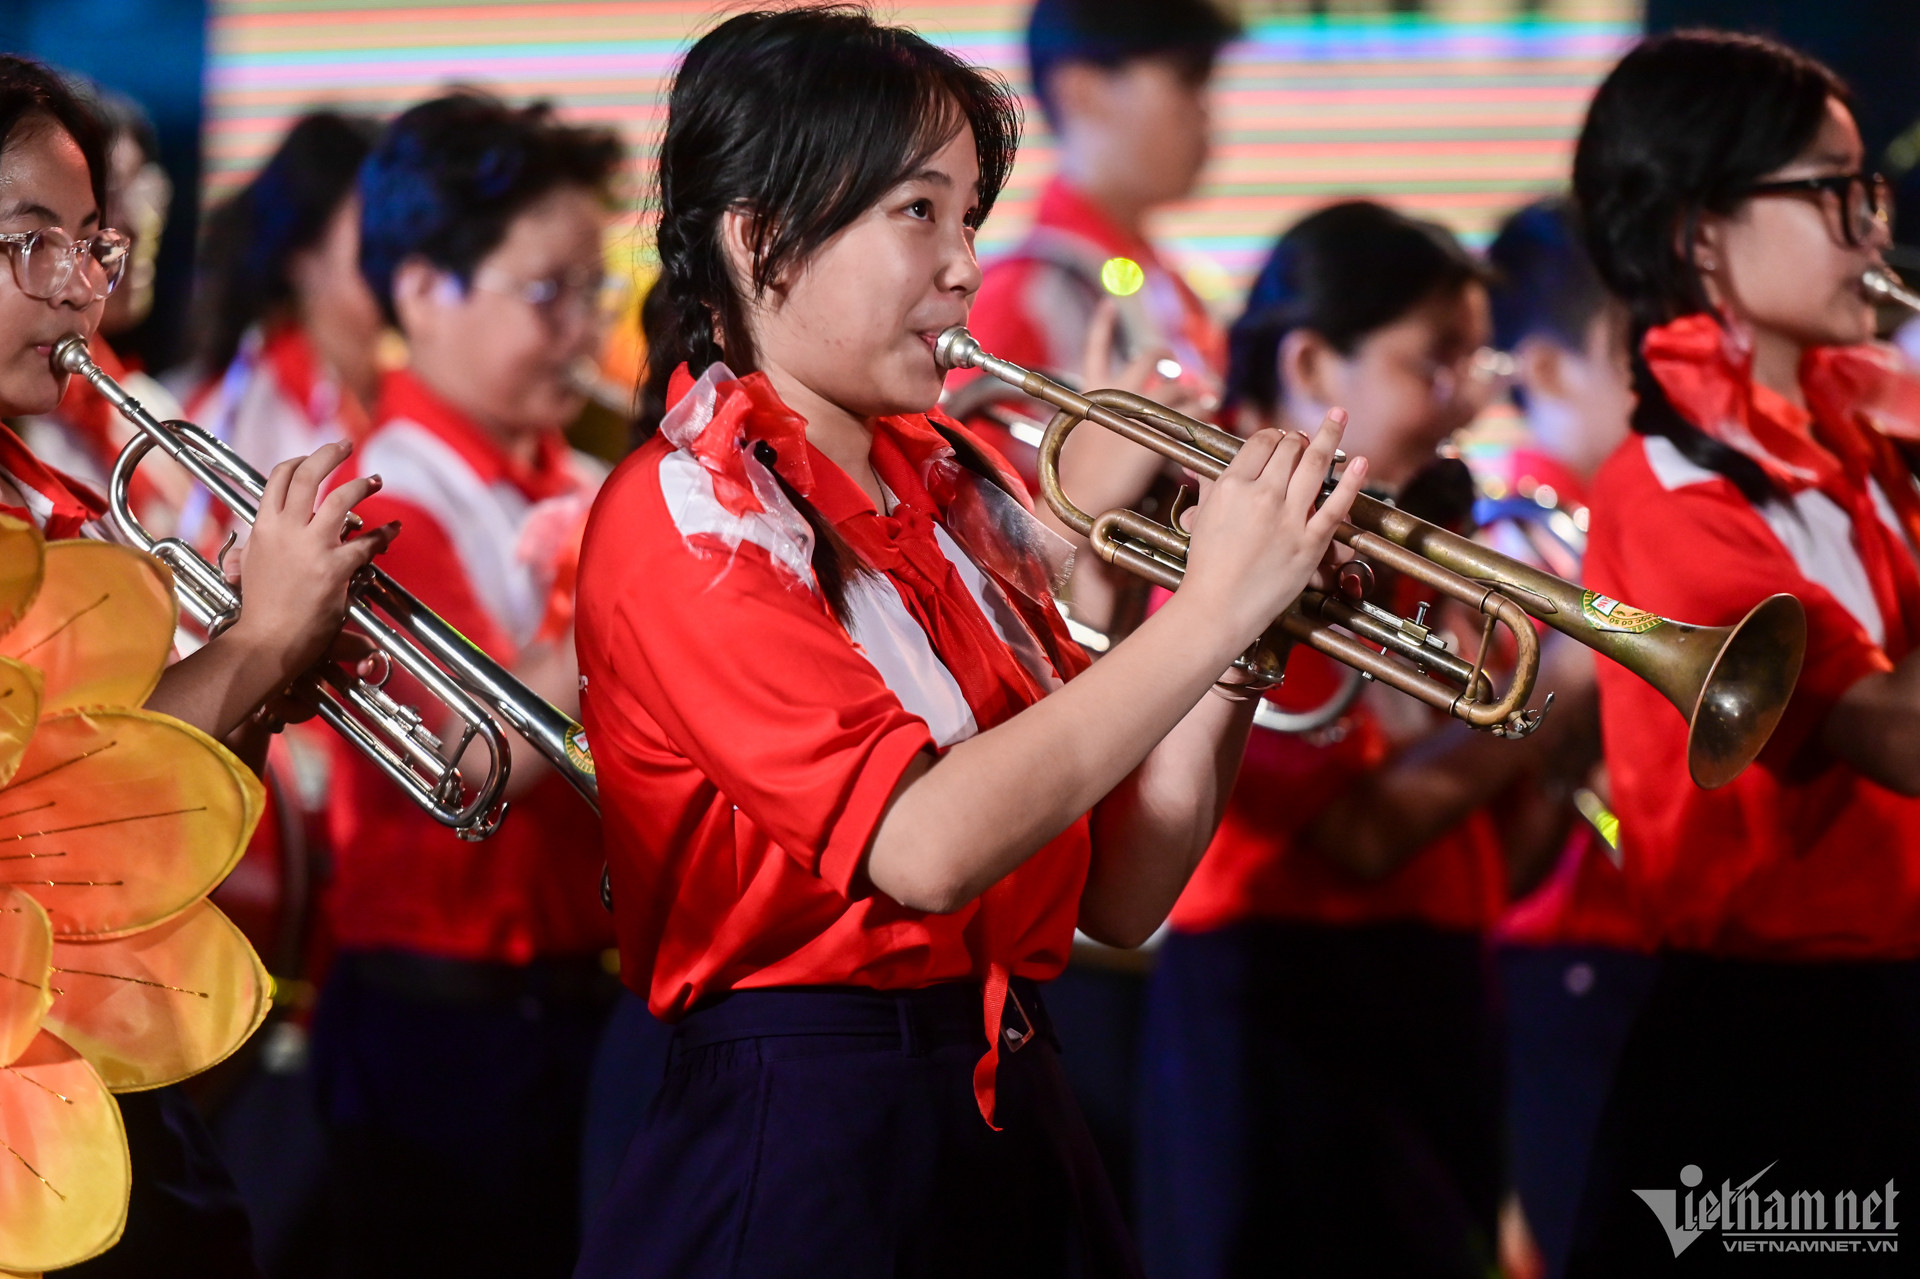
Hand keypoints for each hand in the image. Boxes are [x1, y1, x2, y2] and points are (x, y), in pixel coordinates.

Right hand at [225, 441, 398, 689]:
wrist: (267, 641)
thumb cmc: (260, 611)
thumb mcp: (249, 572)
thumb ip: (251, 554)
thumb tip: (242, 552)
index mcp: (263, 528)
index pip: (279, 479)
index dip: (298, 462)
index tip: (312, 458)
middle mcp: (285, 530)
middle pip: (308, 475)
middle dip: (329, 454)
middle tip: (344, 445)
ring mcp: (312, 546)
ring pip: (341, 498)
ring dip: (362, 484)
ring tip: (375, 479)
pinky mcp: (335, 567)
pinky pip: (367, 542)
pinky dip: (385, 534)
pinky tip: (394, 530)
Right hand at [1179, 410, 1366, 649]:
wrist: (1217, 608)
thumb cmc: (1206, 568)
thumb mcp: (1202, 519)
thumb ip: (1208, 488)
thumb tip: (1197, 469)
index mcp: (1232, 486)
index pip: (1260, 443)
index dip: (1273, 436)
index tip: (1280, 440)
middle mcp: (1261, 495)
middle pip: (1289, 449)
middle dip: (1299, 438)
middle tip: (1305, 437)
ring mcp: (1288, 518)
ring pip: (1315, 465)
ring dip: (1329, 436)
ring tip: (1338, 417)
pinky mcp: (1309, 542)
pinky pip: (1336, 505)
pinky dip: (1351, 481)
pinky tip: (1360, 463)